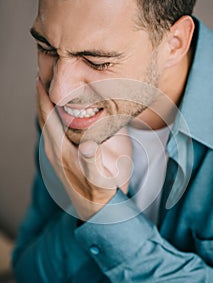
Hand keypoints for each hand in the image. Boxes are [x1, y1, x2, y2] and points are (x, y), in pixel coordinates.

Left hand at [37, 78, 132, 219]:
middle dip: (41, 93)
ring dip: (46, 102)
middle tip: (44, 72)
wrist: (97, 210)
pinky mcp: (61, 155)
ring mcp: (56, 152)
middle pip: (43, 114)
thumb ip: (93, 163)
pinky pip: (52, 129)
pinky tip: (61, 110)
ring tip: (49, 86)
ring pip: (46, 121)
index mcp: (60, 150)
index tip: (42, 73)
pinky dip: (53, 114)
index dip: (43, 94)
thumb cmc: (100, 194)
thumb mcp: (100, 180)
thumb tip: (88, 146)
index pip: (48, 115)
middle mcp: (53, 149)